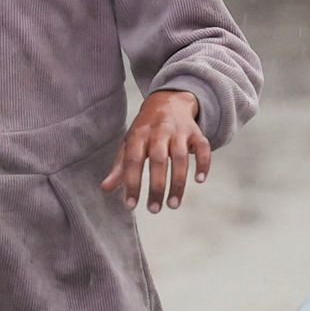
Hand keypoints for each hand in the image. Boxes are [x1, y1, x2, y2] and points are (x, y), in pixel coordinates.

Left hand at [105, 88, 211, 210]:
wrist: (169, 101)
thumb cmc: (146, 129)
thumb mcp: (130, 143)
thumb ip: (120, 166)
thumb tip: (105, 188)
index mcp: (139, 134)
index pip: (133, 161)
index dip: (132, 183)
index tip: (131, 205)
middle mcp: (159, 131)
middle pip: (158, 160)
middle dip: (156, 187)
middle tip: (154, 210)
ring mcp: (179, 131)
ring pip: (181, 157)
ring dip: (178, 183)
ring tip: (173, 205)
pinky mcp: (196, 132)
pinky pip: (203, 148)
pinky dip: (203, 164)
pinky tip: (200, 180)